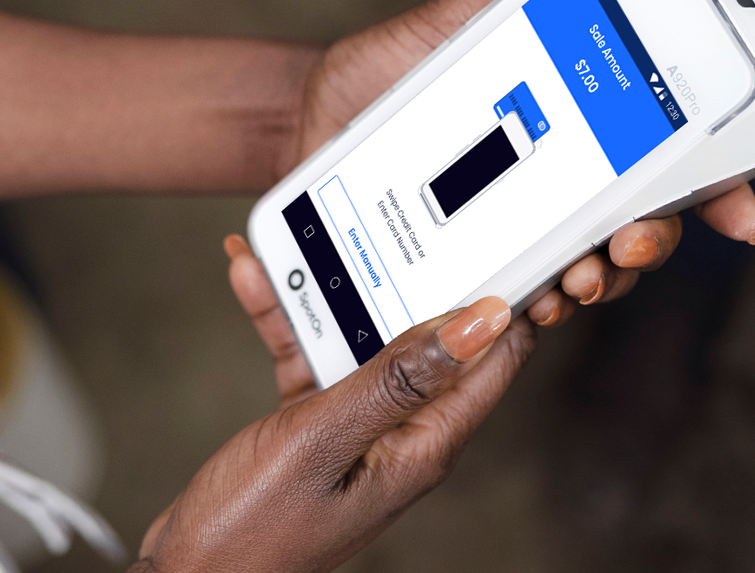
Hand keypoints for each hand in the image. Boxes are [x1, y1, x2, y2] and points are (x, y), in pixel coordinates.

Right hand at [133, 238, 531, 571]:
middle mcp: (400, 434)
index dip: (504, 296)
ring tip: (296, 240)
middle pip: (425, 335)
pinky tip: (257, 279)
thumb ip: (397, 379)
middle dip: (405, 275)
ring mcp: (358, 428)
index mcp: (423, 443)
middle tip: (383, 219)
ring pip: (362, 337)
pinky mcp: (316, 425)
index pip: (495, 356)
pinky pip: (315, 355)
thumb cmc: (250, 534)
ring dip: (332, 290)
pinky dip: (289, 319)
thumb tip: (479, 323)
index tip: (499, 233)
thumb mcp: (325, 440)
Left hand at [279, 0, 754, 327]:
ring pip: (593, 270)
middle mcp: (562, 181)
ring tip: (574, 280)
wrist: (300, 127)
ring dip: (601, 281)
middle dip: (655, 241)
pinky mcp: (471, 271)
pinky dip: (536, 308)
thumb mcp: (445, 25)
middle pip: (644, 223)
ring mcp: (522, 229)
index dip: (720, 188)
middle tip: (630, 239)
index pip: (666, 158)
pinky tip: (528, 300)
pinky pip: (522, 302)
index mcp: (576, 121)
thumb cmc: (380, 75)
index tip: (743, 215)